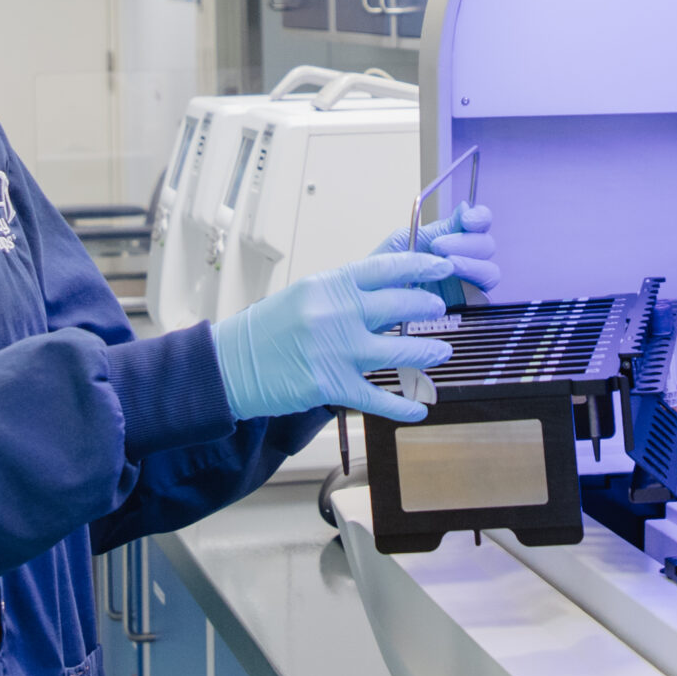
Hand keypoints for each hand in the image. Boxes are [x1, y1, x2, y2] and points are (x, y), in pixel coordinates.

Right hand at [212, 254, 456, 424]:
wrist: (233, 364)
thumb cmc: (270, 328)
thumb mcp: (308, 295)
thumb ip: (346, 292)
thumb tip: (390, 289)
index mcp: (330, 284)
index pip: (387, 268)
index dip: (421, 266)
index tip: (443, 267)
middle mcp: (336, 313)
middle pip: (400, 306)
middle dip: (428, 308)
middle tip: (441, 310)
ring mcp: (336, 350)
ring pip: (399, 351)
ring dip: (427, 353)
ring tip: (441, 353)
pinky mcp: (332, 385)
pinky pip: (379, 398)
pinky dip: (404, 406)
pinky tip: (420, 409)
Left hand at [371, 201, 498, 296]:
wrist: (369, 304)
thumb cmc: (383, 273)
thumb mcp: (401, 244)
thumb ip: (433, 228)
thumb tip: (463, 208)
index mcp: (450, 238)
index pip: (478, 222)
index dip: (480, 217)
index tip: (467, 220)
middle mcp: (464, 259)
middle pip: (487, 245)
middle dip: (467, 242)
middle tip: (438, 246)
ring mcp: (468, 285)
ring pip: (491, 272)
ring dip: (472, 265)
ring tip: (447, 266)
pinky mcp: (467, 308)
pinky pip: (484, 299)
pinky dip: (473, 291)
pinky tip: (452, 290)